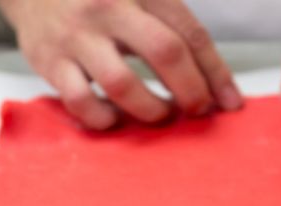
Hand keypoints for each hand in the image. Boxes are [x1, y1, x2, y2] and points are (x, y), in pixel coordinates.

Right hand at [0, 0, 242, 129]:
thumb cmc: (101, 3)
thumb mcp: (140, 2)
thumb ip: (176, 34)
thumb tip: (221, 92)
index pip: (190, 33)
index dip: (216, 73)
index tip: (230, 103)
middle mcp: (110, 7)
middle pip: (165, 51)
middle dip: (190, 90)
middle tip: (196, 111)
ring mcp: (77, 35)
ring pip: (122, 83)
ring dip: (149, 110)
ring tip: (159, 114)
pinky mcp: (50, 61)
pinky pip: (81, 101)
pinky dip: (103, 119)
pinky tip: (114, 119)